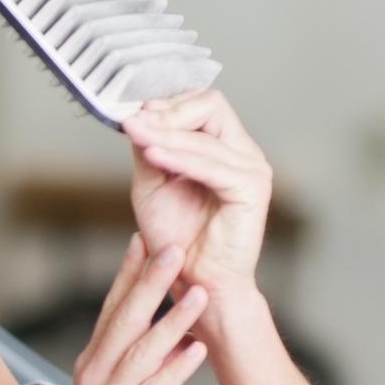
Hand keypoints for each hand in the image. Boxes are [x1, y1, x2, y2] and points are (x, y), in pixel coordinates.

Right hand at [35, 235, 209, 384]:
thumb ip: (134, 369)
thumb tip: (170, 339)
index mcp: (91, 365)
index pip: (109, 310)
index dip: (127, 274)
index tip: (144, 240)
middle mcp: (94, 375)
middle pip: (124, 320)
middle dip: (149, 281)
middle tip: (172, 247)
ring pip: (141, 351)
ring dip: (173, 319)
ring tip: (199, 293)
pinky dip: (175, 369)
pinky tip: (197, 350)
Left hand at [122, 89, 272, 299]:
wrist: (194, 281)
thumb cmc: (176, 238)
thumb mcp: (152, 184)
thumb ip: (149, 149)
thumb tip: (140, 115)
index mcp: (223, 147)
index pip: (201, 103)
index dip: (166, 104)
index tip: (132, 113)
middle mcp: (242, 152)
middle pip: (212, 105)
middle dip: (168, 112)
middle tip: (134, 121)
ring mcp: (252, 168)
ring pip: (206, 135)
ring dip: (164, 133)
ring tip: (134, 133)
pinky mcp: (252, 189)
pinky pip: (212, 165)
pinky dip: (179, 157)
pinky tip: (152, 154)